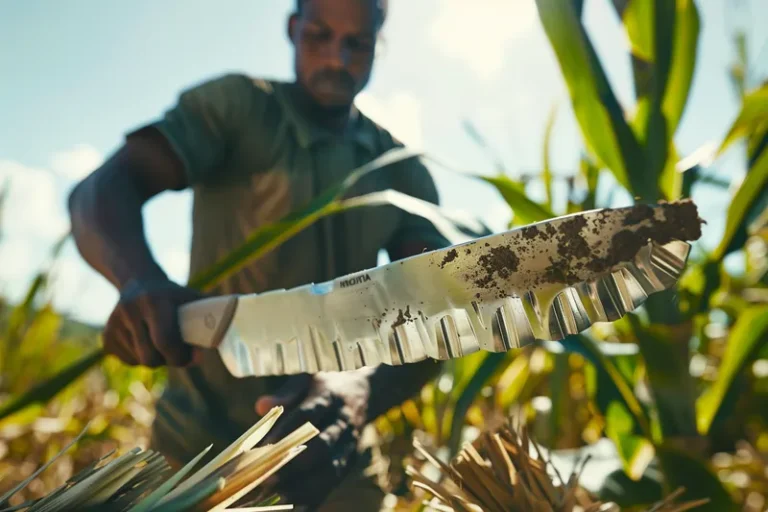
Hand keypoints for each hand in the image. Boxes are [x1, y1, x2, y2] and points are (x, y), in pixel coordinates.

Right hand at [103, 278, 204, 366]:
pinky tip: (146, 340)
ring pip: (140, 361)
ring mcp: (113, 324)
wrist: (139, 282)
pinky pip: (129, 361)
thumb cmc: (174, 297)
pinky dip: (141, 357)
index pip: (165, 341)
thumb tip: (204, 354)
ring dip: (156, 358)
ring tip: (161, 340)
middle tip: (178, 354)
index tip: (191, 357)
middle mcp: (129, 310)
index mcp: (153, 301)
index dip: (180, 356)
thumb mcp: (192, 300)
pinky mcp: (106, 336)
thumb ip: (206, 323)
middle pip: (150, 358)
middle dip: (168, 361)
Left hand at [254, 371, 370, 508]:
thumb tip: (260, 406)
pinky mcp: (349, 463)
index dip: (288, 431)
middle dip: (295, 466)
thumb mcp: (305, 380)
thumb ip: (284, 393)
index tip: (266, 447)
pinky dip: (314, 499)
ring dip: (305, 487)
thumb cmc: (322, 387)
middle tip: (268, 479)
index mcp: (330, 398)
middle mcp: (343, 423)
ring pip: (330, 471)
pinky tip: (293, 508)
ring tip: (278, 499)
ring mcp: (349, 446)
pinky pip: (332, 484)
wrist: (362, 394)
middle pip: (322, 447)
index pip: (309, 415)